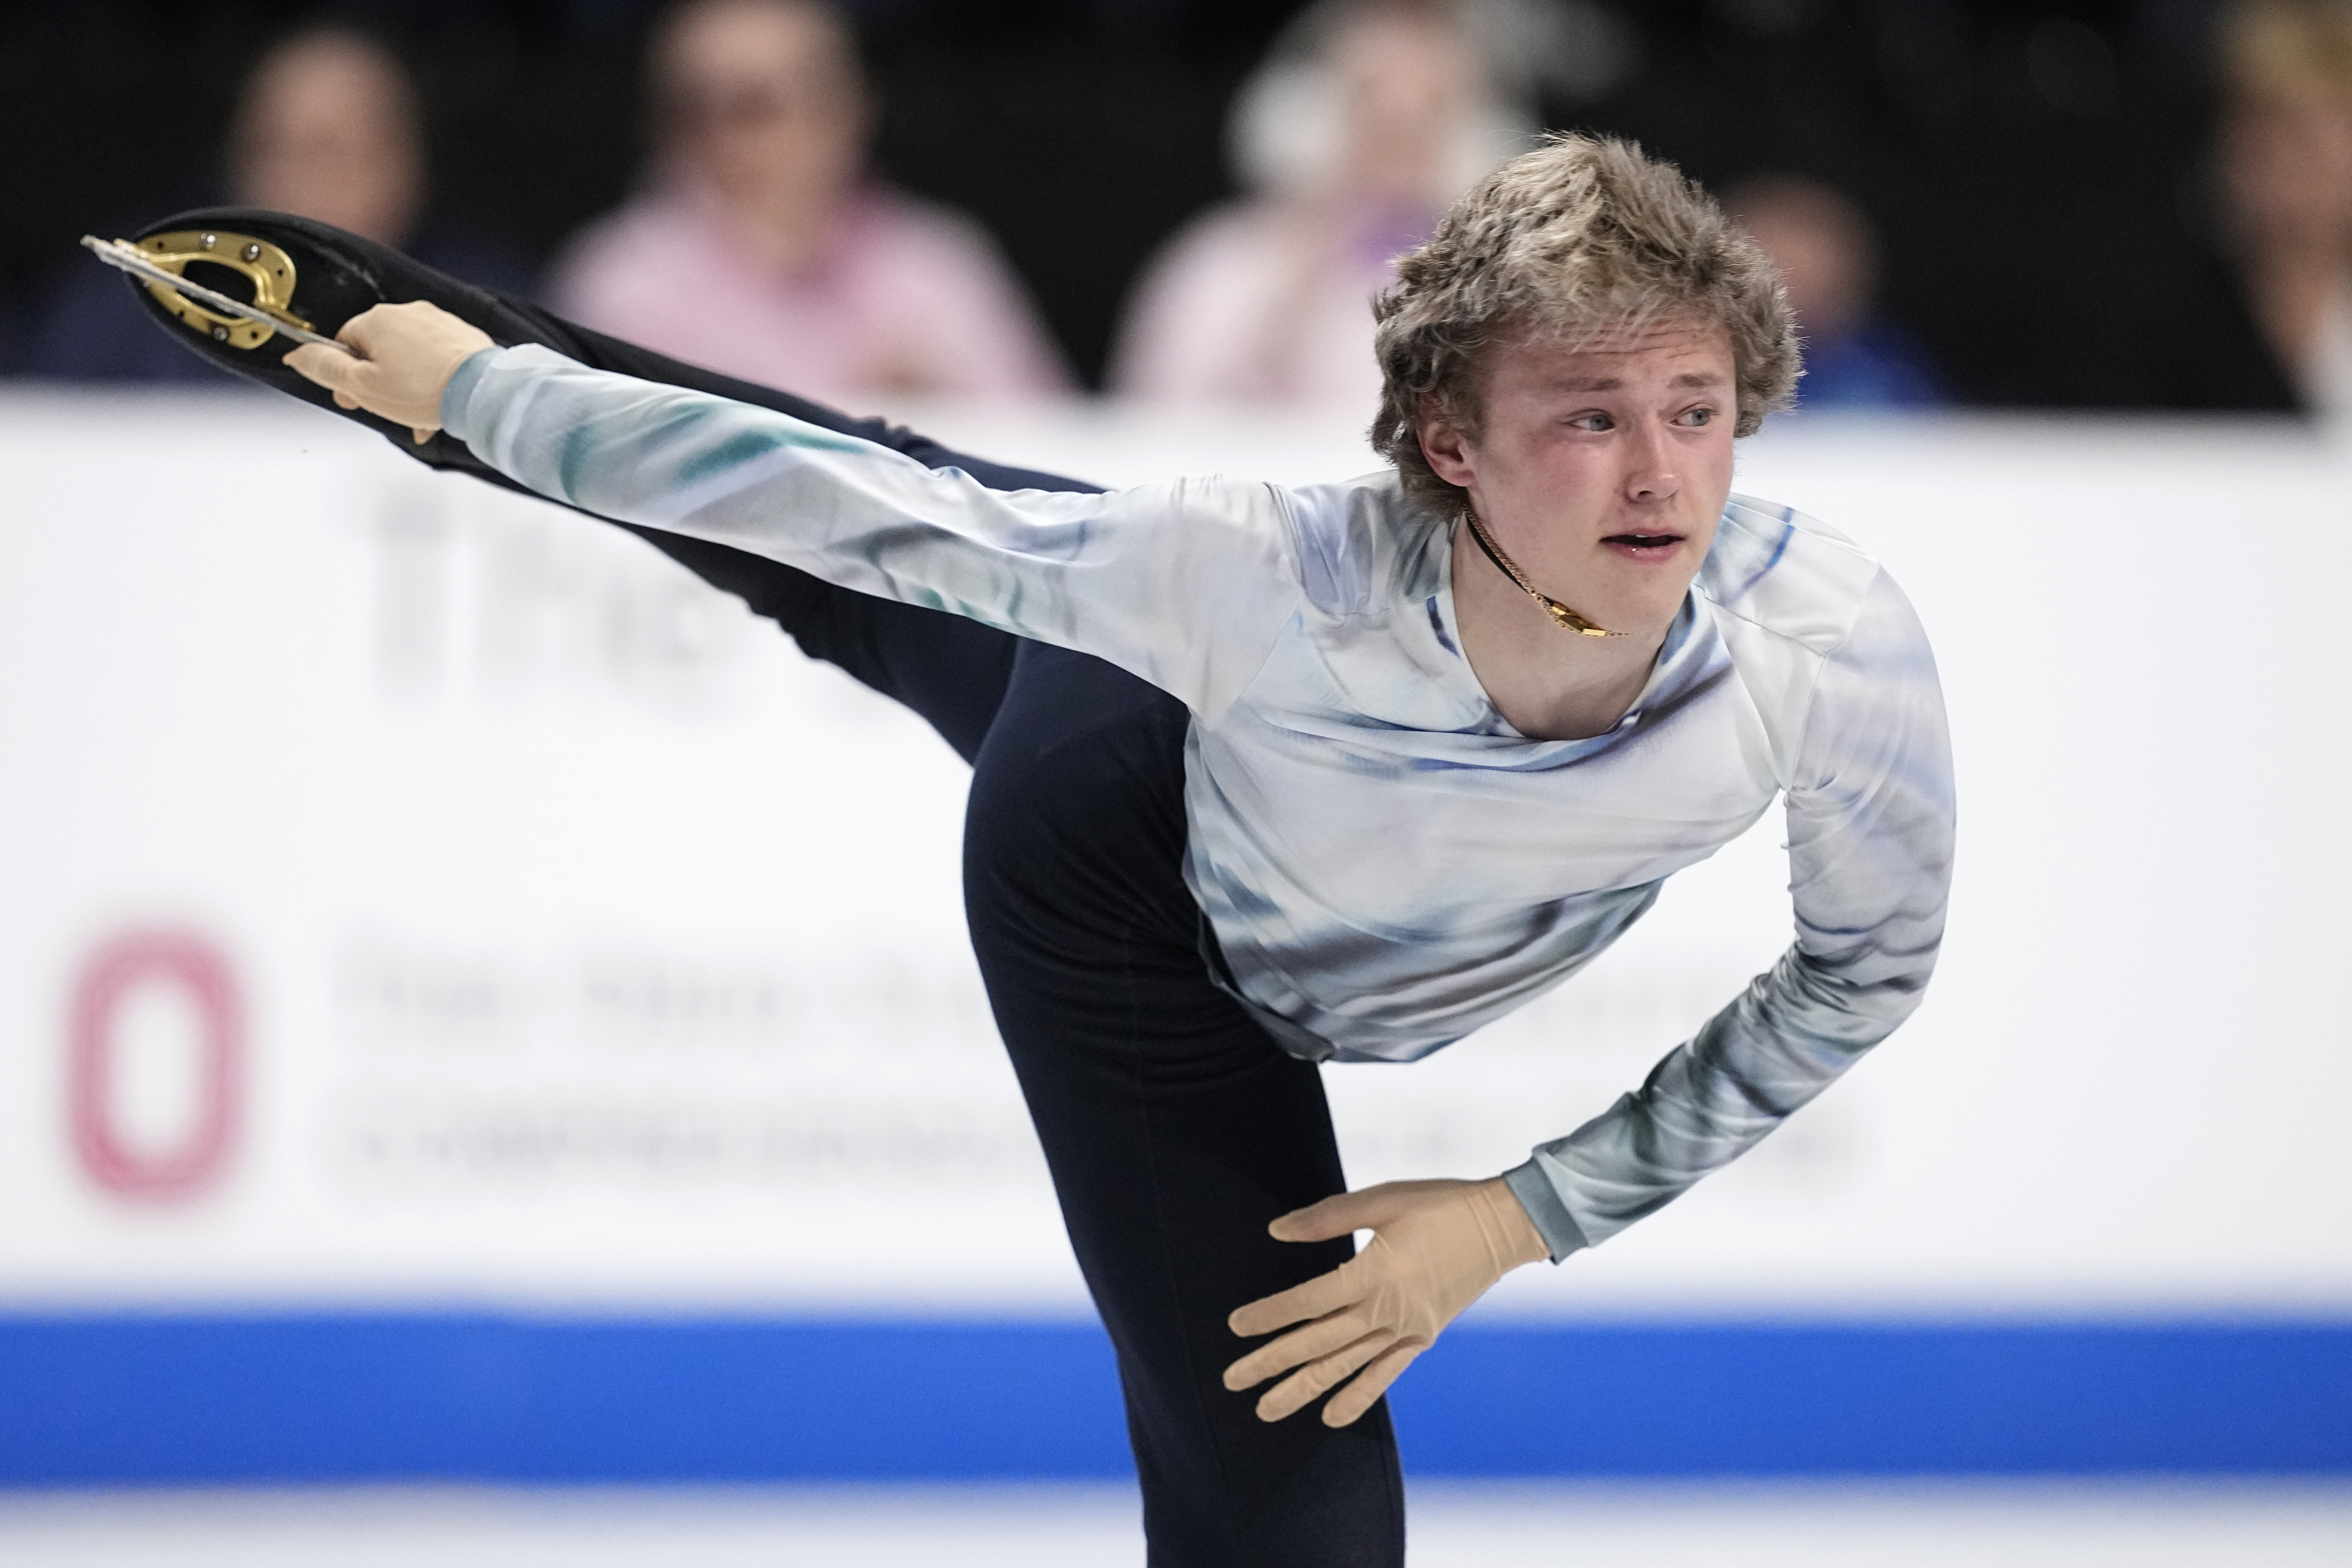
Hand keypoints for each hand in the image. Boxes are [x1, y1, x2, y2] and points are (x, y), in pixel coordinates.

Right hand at [283, 301, 493, 444]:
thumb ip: (326, 368)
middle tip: (389, 410)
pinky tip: (439, 408)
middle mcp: (409, 312)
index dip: (346, 375)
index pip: (345, 343)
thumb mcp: (362, 386)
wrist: (482, 393)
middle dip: (380, 383)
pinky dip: (435, 382)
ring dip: (408, 388)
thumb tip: (296, 354)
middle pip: (379, 350)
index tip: (354, 398)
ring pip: (411, 358)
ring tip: (418, 416)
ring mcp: (440, 322)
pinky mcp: (465, 336)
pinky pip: (439, 359)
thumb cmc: (422, 391)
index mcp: (377, 319)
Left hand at [1223, 1176, 1546, 1427]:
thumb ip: (1326, 1218)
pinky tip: (1330, 1417)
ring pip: (1344, 1368)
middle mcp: (1387, 1311)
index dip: (1269, 1315)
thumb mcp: (1382, 1199)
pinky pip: (1384, 1375)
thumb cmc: (1440, 1205)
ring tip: (1265, 1409)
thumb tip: (1277, 1230)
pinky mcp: (1422, 1338)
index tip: (1235, 1326)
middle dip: (1272, 1363)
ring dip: (1303, 1390)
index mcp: (1374, 1273)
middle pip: (1317, 1343)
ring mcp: (1406, 1330)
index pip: (1308, 1303)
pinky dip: (1356, 1397)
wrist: (1503, 1226)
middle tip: (1232, 1380)